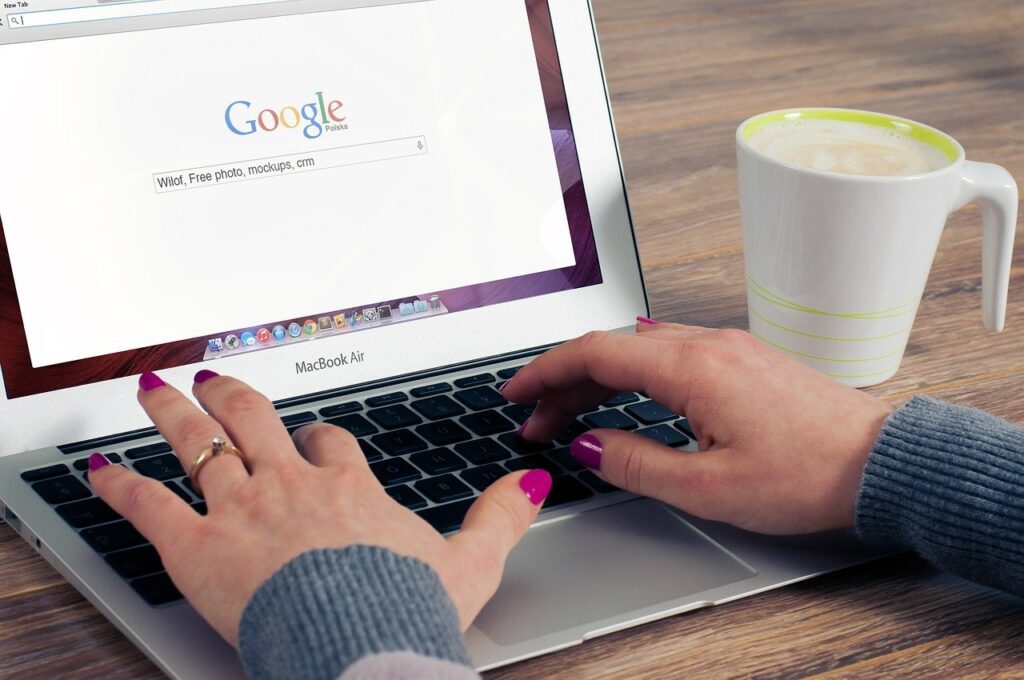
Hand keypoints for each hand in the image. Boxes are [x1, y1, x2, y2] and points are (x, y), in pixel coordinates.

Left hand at [89, 371, 551, 645]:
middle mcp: (290, 485)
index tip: (307, 436)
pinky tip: (99, 469)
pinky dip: (120, 485)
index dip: (314, 436)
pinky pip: (149, 504)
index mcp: (349, 488)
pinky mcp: (197, 546)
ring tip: (154, 387)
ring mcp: (242, 509)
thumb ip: (500, 517)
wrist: (361, 645)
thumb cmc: (406, 610)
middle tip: (215, 378)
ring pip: (200, 444)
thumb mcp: (471, 562)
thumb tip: (533, 482)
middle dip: (233, 397)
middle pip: (254, 421)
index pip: (327, 443)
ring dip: (173, 413)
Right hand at [502, 320, 892, 533]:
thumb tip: (585, 446)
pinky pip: (669, 355)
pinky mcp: (741, 361)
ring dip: (598, 380)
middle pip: (612, 350)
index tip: (516, 393)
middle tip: (537, 422)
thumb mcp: (707, 486)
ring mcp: (727, 349)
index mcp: (691, 368)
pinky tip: (625, 396)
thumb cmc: (808, 474)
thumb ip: (634, 462)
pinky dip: (633, 376)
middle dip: (564, 384)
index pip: (594, 353)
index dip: (545, 372)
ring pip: (639, 351)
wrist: (879, 462)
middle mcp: (707, 346)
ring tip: (572, 417)